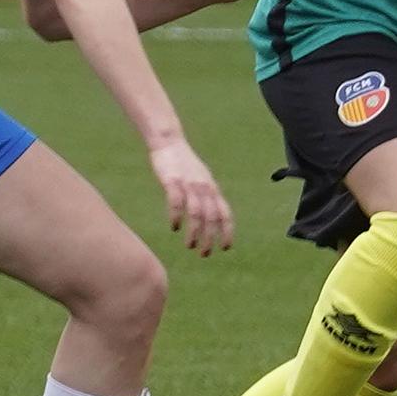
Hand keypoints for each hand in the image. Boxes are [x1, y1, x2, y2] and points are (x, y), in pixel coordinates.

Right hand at [150, 141, 233, 255]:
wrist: (169, 141)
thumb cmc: (184, 162)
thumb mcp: (201, 179)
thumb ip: (207, 195)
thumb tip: (211, 215)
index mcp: (212, 189)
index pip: (225, 213)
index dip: (227, 231)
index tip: (225, 248)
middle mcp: (204, 188)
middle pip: (212, 217)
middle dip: (210, 238)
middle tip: (205, 254)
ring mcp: (189, 184)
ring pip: (196, 213)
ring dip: (195, 232)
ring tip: (190, 246)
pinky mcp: (172, 181)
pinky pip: (176, 202)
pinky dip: (176, 216)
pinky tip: (174, 227)